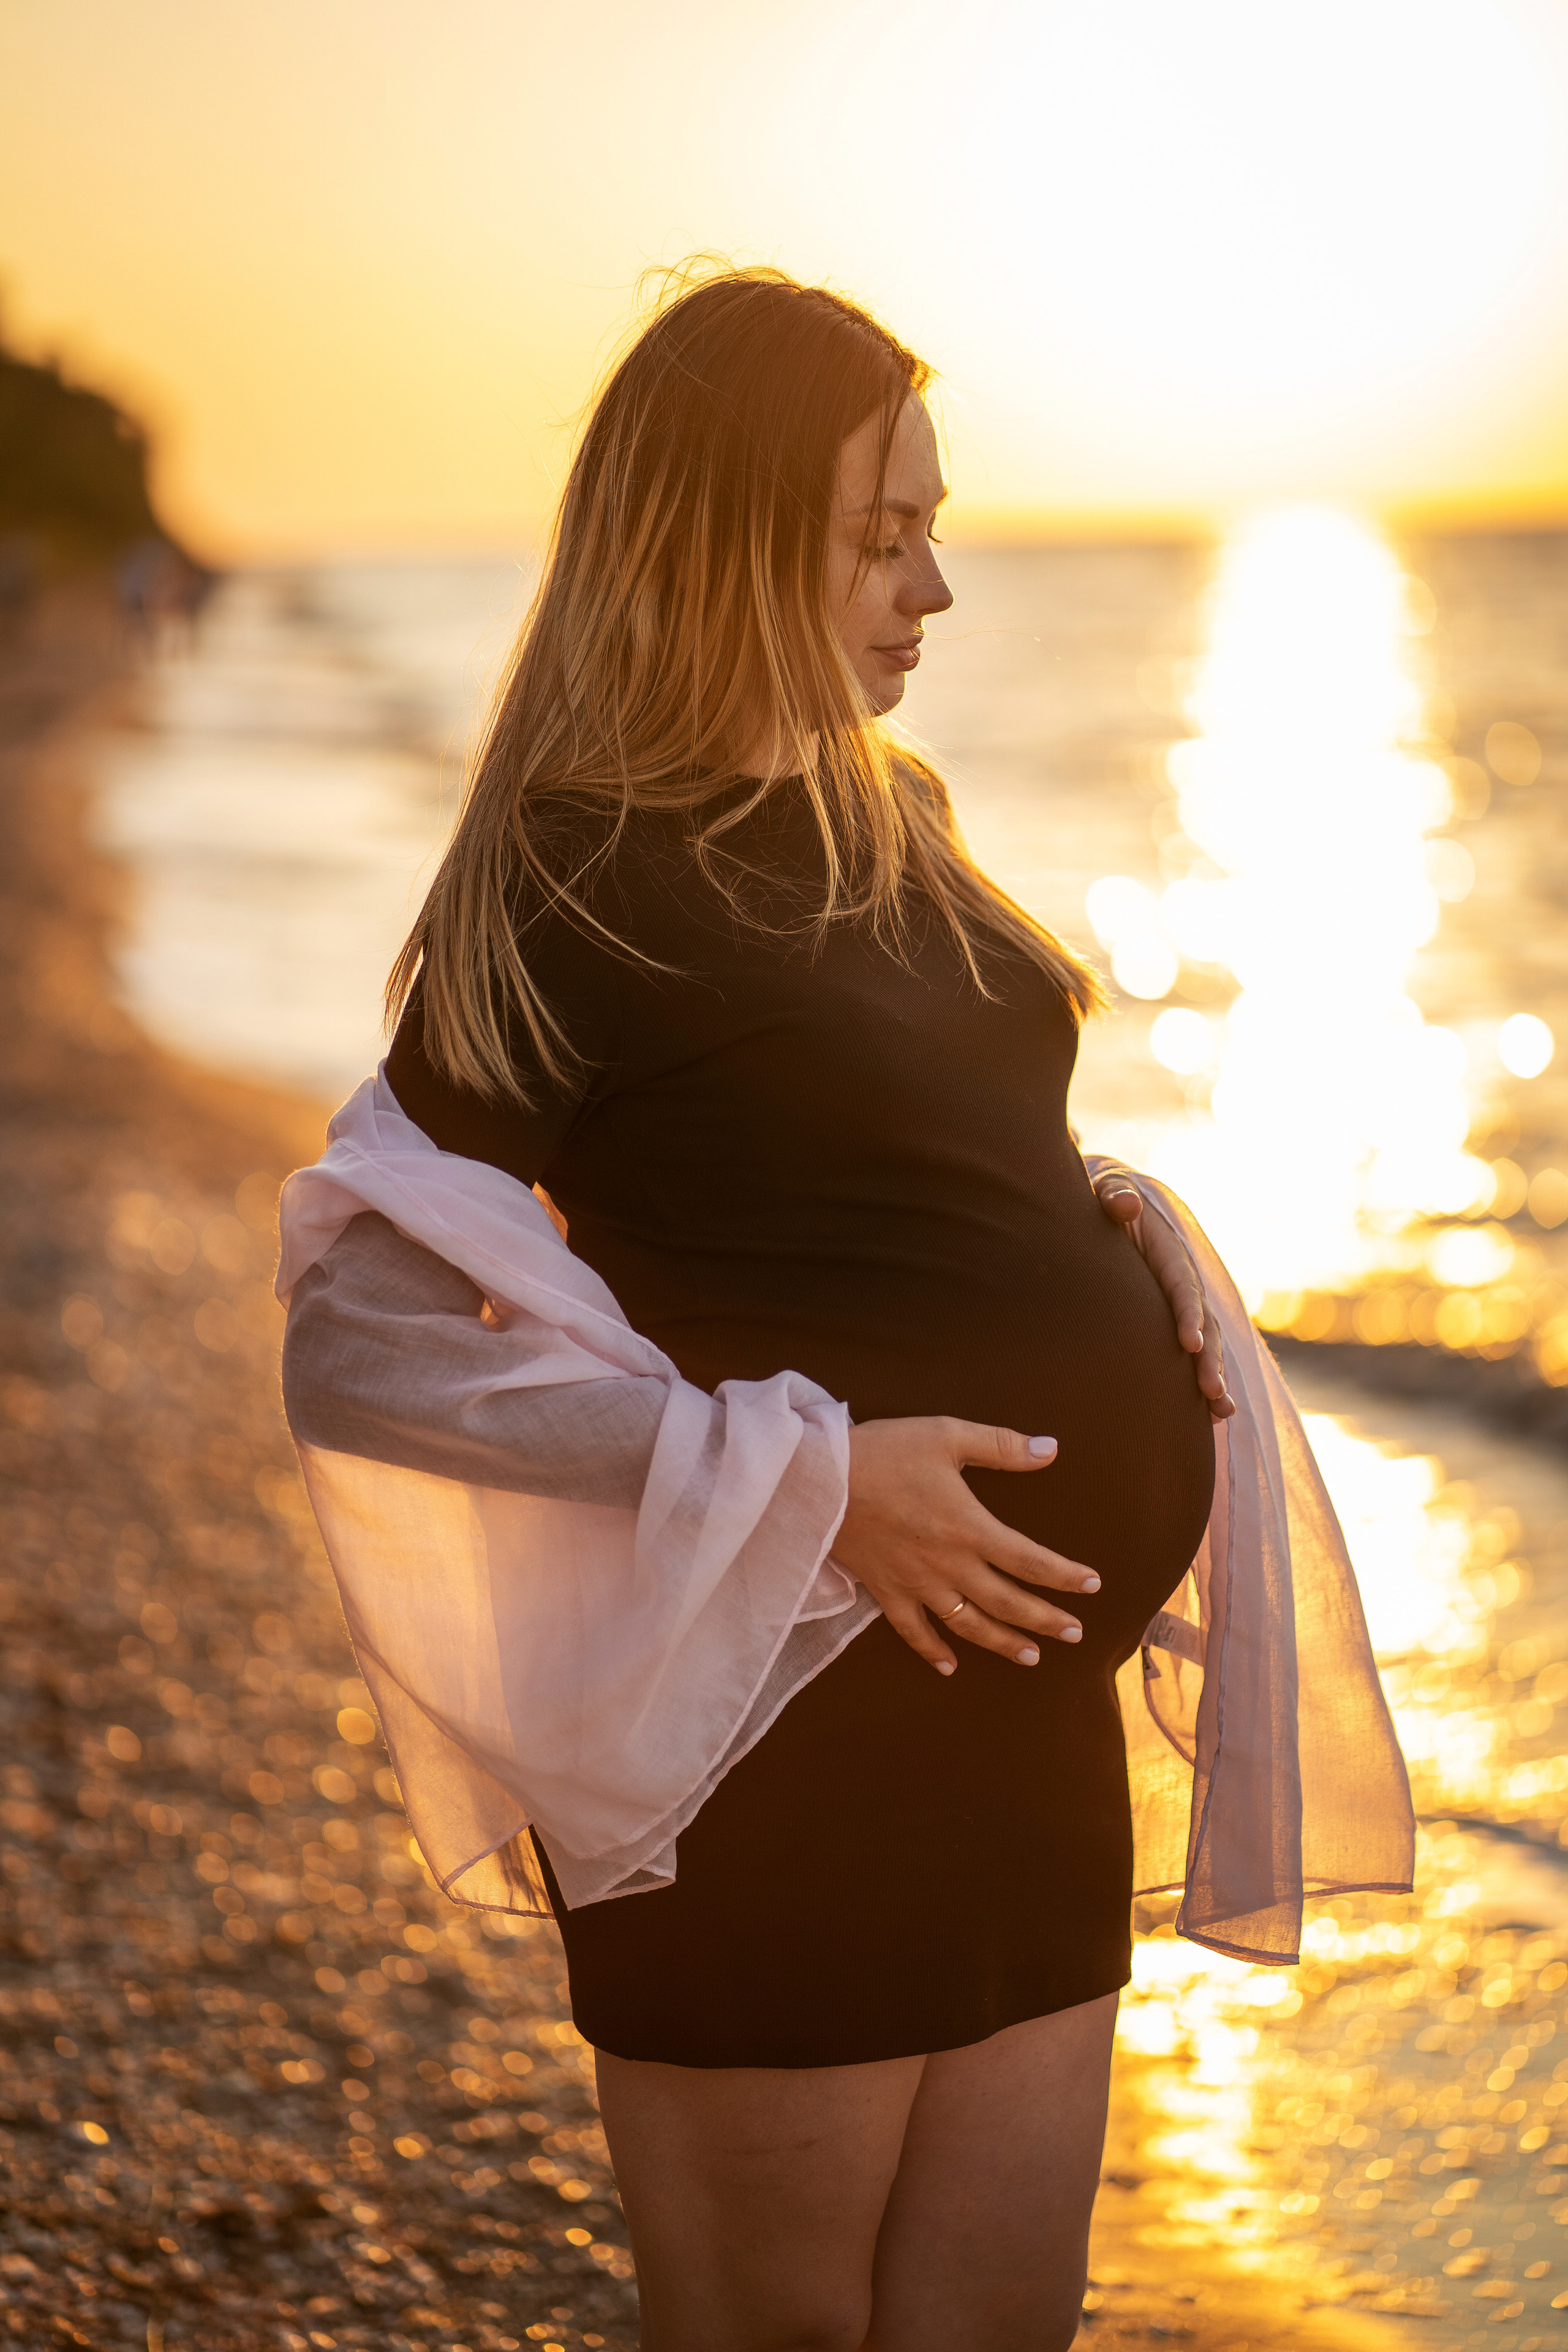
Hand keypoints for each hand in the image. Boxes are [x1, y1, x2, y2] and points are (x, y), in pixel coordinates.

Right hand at [832, 1418, 1099, 1675]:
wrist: (817, 1479)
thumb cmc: (884, 1451)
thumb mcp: (946, 1435)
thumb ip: (1002, 1446)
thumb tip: (1051, 1449)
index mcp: (970, 1528)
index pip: (1031, 1561)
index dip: (1065, 1576)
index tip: (1092, 1585)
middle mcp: (949, 1565)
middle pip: (1008, 1602)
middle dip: (1045, 1620)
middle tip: (1074, 1634)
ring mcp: (916, 1584)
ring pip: (968, 1625)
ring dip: (1002, 1643)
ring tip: (1030, 1657)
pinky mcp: (885, 1591)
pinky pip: (913, 1632)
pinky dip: (932, 1651)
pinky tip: (949, 1666)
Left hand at [1091, 1168, 1233, 1418]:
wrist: (1113, 1206)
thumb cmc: (1105, 1200)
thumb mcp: (1109, 1191)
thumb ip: (1116, 1195)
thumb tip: (1124, 1204)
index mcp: (1170, 1253)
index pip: (1182, 1287)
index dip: (1189, 1315)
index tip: (1189, 1344)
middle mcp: (1184, 1281)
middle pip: (1203, 1323)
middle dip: (1209, 1359)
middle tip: (1211, 1392)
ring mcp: (1182, 1304)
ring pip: (1205, 1343)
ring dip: (1213, 1376)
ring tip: (1221, 1413)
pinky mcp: (1174, 1320)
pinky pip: (1193, 1351)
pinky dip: (1202, 1380)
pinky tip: (1210, 1417)